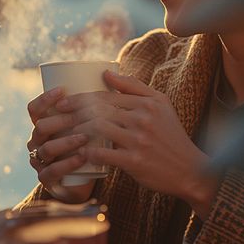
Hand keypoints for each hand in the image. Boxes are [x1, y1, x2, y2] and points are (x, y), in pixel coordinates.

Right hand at [25, 87, 93, 202]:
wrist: (89, 177)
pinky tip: (81, 157)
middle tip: (83, 116)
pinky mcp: (47, 179)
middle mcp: (37, 141)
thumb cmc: (90, 143)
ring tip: (86, 137)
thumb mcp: (93, 121)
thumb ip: (100, 100)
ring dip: (66, 142)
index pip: (34, 109)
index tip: (63, 90)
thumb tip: (109, 72)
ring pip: (46, 149)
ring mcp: (40, 161)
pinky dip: (66, 164)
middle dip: (60, 120)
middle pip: (40, 127)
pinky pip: (51, 171)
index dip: (45, 99)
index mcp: (43, 124)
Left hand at [61, 71, 217, 217]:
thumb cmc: (171, 135)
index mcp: (146, 103)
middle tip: (53, 121)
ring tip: (62, 138)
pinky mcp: (136, 161)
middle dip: (70, 115)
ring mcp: (139, 140)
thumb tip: (106, 72)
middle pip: (97, 111)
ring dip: (75, 133)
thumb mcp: (160, 104)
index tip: (60, 105)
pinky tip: (78, 155)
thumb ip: (133, 87)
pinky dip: (87, 154)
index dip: (78, 100)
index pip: (104, 97)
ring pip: (97, 130)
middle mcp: (142, 118)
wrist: (190, 170)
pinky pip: (104, 154)